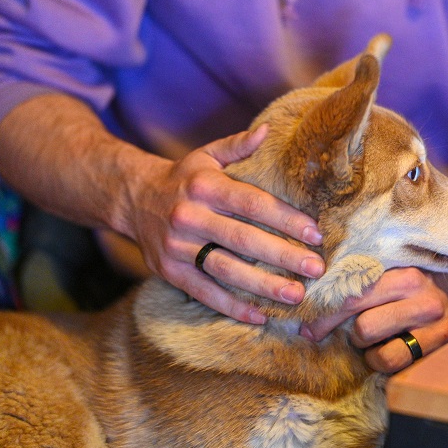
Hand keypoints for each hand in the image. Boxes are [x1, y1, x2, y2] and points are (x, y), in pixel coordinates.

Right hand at [124, 124, 325, 322]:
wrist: (131, 198)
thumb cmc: (183, 178)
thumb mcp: (206, 155)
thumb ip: (238, 145)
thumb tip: (268, 131)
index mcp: (205, 186)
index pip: (253, 204)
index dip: (286, 219)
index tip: (315, 233)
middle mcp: (190, 216)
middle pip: (243, 239)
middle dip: (283, 255)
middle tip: (316, 269)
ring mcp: (178, 247)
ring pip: (226, 269)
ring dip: (263, 285)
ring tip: (295, 295)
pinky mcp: (169, 272)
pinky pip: (204, 293)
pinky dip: (232, 307)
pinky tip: (261, 316)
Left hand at [300, 267, 447, 372]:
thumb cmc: (413, 287)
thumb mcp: (391, 275)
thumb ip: (361, 282)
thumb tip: (311, 296)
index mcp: (401, 269)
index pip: (353, 293)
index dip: (323, 312)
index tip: (305, 324)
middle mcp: (419, 289)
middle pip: (360, 321)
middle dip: (334, 330)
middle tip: (317, 334)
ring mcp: (433, 317)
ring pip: (375, 345)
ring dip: (364, 348)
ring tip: (369, 340)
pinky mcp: (442, 340)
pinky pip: (393, 360)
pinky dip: (381, 360)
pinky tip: (387, 350)